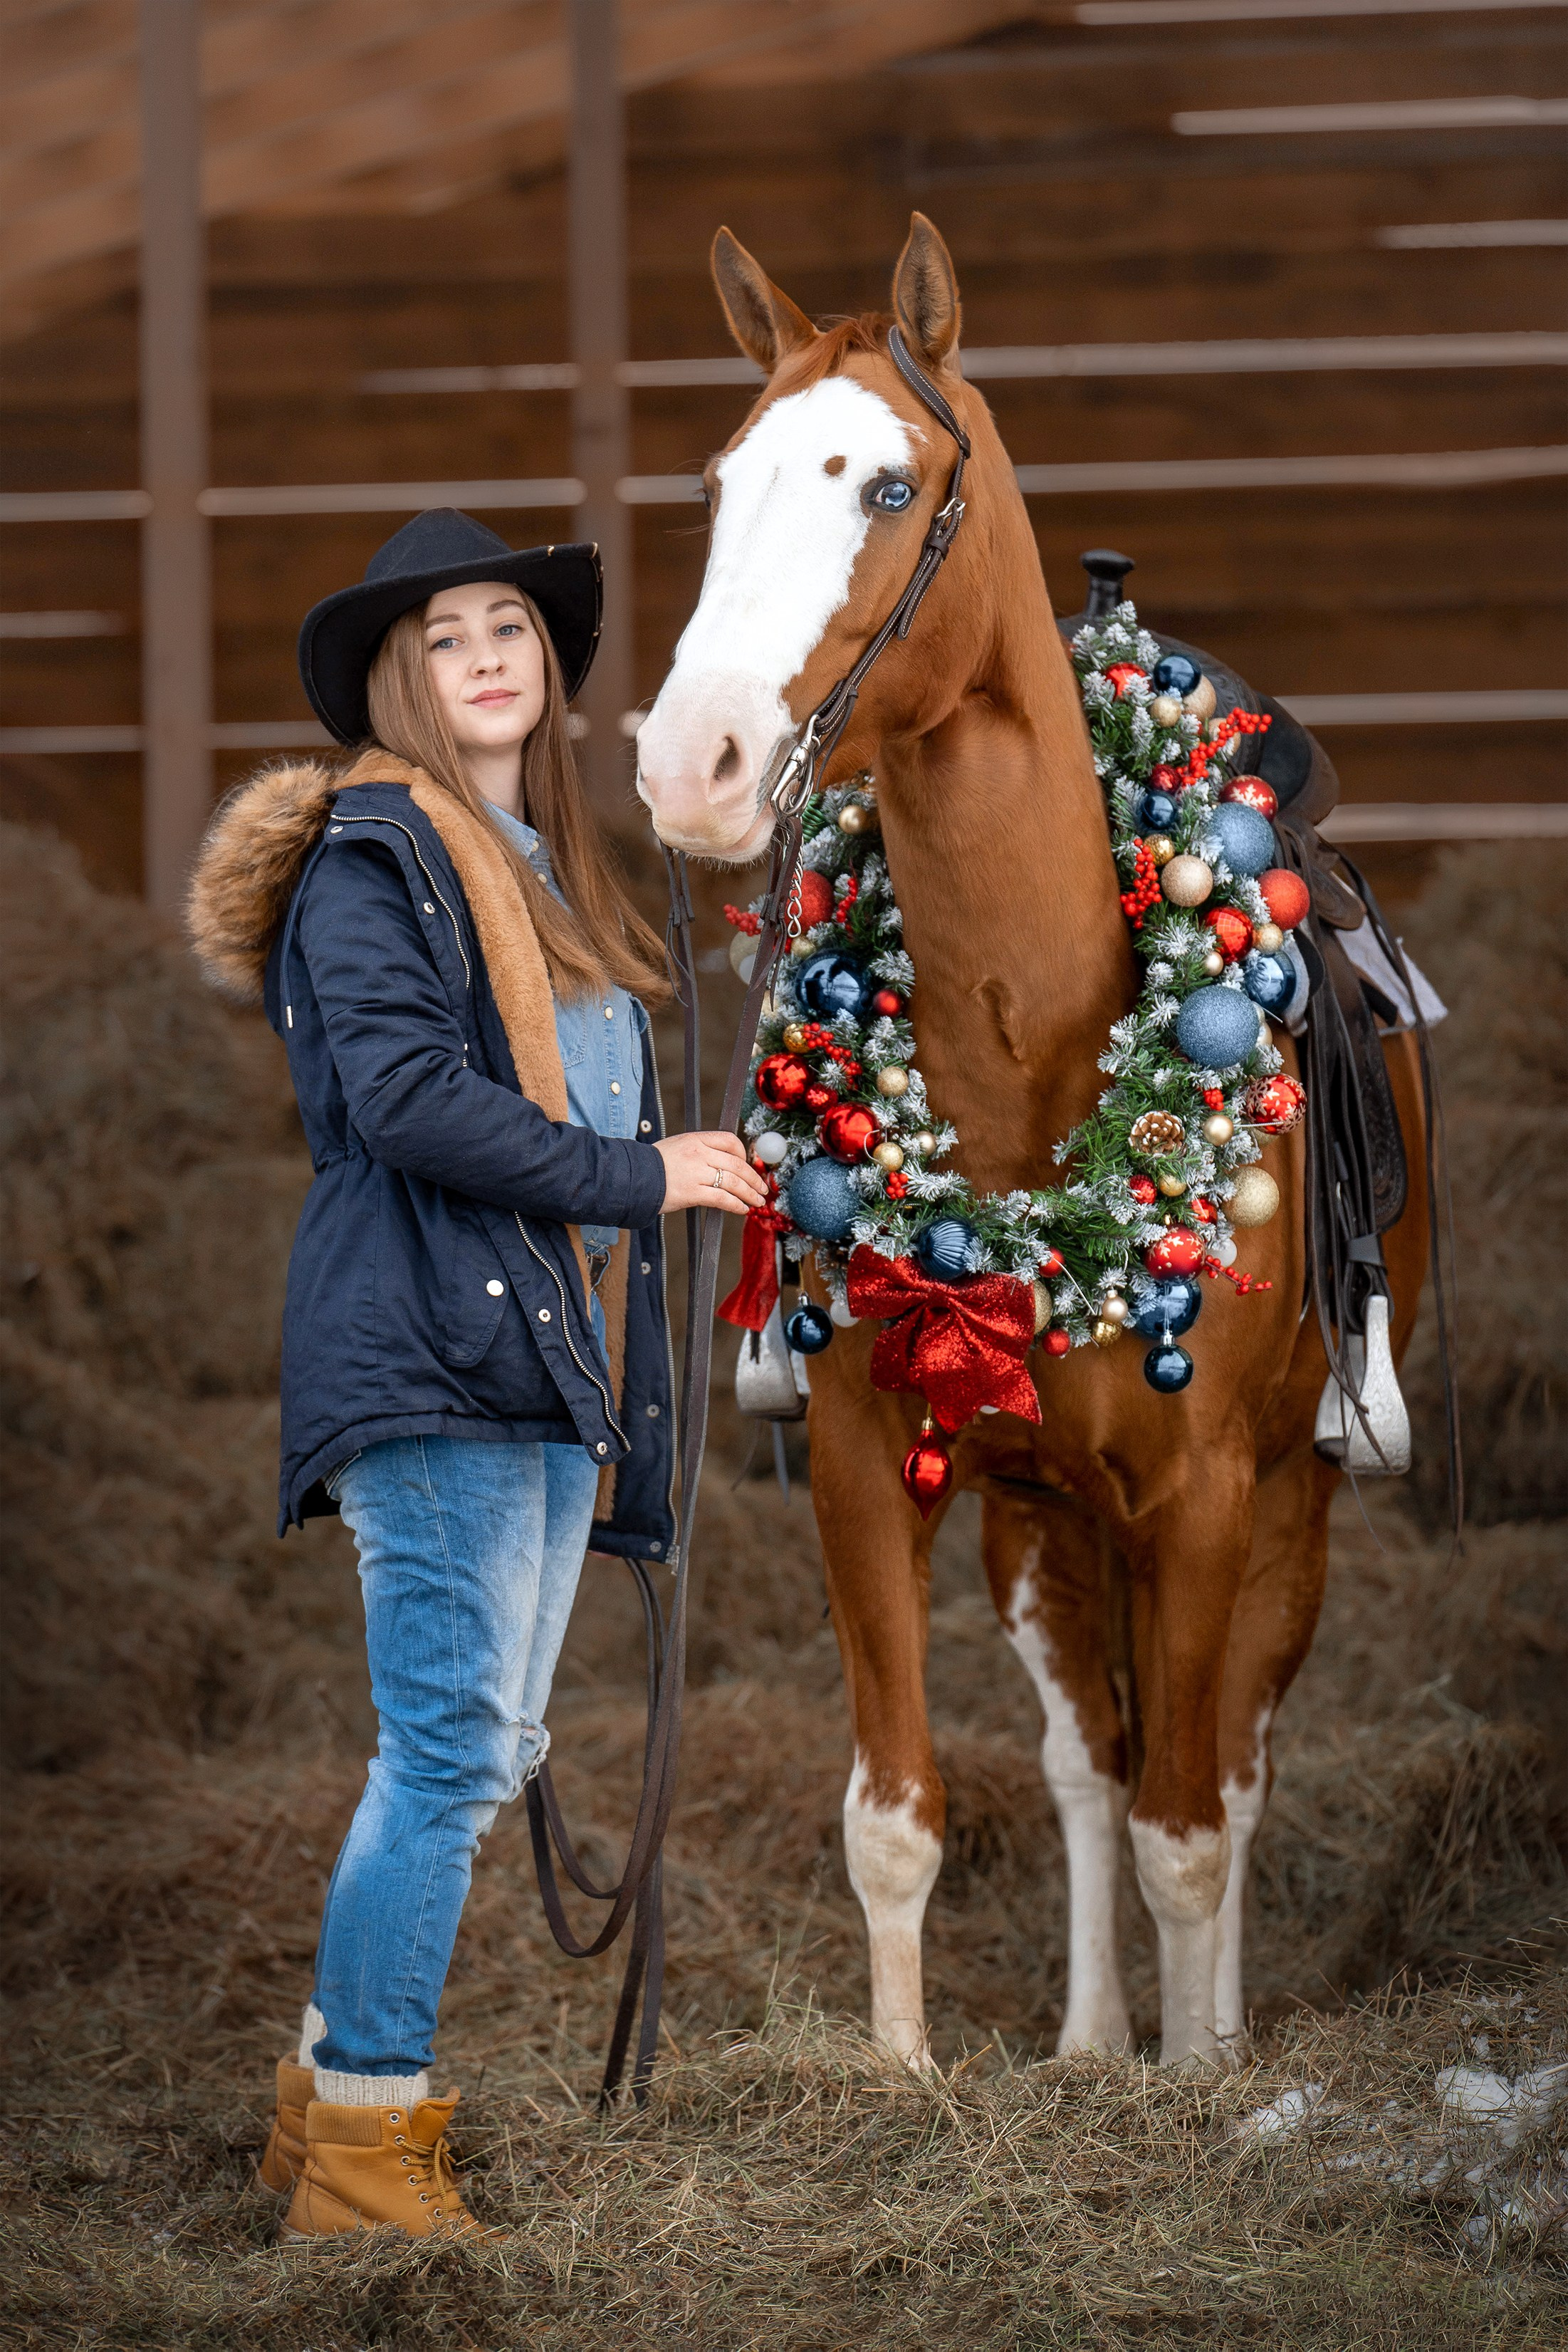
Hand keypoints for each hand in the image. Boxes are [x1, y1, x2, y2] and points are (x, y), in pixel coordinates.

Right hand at [654, 1129, 768, 1216]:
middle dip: (754, 1179)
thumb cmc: (652, 1166)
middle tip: (762, 1189)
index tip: (747, 1166)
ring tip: (757, 1202)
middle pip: (737, 1164)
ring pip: (734, 1182)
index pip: (729, 1140)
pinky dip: (736, 1205)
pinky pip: (722, 1198)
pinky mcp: (692, 1193)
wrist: (631, 1178)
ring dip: (750, 1194)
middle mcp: (699, 1153)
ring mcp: (696, 1173)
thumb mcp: (676, 1148)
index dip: (743, 1154)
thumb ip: (698, 1152)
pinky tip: (742, 1209)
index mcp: (695, 1139)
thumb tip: (720, 1165)